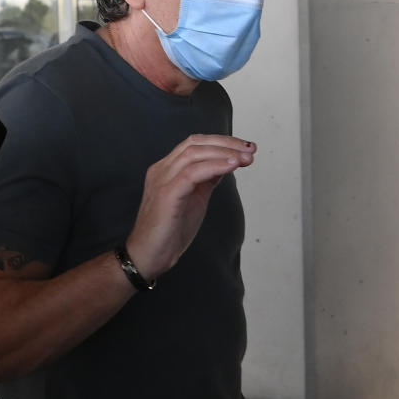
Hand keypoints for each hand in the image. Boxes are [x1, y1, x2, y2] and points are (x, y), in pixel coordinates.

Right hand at [125, 134, 255, 278]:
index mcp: (166, 169)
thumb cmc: (169, 231)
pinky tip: (232, 166)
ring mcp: (162, 180)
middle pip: (194, 143)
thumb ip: (206, 180)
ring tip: (246, 157)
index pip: (194, 144)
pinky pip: (192, 173)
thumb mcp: (194, 199)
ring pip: (194, 154)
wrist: (148, 256)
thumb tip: (225, 164)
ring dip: (224, 153)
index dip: (221, 142)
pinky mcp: (167, 194)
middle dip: (226, 143)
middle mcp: (162, 170)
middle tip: (250, 149)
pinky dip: (215, 166)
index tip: (245, 147)